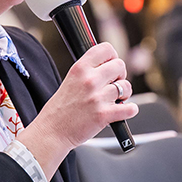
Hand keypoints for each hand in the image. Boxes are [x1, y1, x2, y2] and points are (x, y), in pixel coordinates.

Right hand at [18, 43, 138, 176]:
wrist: (52, 132)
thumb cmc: (60, 109)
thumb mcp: (70, 80)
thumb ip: (88, 71)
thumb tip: (110, 65)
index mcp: (79, 68)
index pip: (106, 49)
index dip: (112, 57)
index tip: (111, 64)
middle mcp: (89, 80)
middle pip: (120, 66)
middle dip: (120, 75)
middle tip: (114, 84)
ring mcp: (97, 98)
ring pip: (126, 87)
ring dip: (124, 94)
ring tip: (114, 100)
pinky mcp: (103, 115)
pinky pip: (130, 108)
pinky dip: (130, 110)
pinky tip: (123, 110)